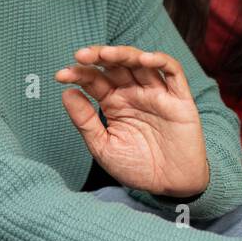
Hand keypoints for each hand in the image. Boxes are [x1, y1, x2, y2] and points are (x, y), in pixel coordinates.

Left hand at [56, 45, 207, 196]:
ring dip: (124, 54)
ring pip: (141, 63)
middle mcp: (134, 93)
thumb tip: (66, 92)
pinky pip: (173, 72)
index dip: (79, 74)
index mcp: (115, 103)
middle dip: (98, 56)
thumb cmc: (138, 168)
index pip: (95, 80)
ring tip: (106, 54)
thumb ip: (85, 121)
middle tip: (81, 55)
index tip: (61, 76)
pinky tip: (144, 59)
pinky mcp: (179, 98)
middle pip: (116, 65)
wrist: (171, 187)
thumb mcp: (103, 147)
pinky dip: (160, 60)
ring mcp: (157, 93)